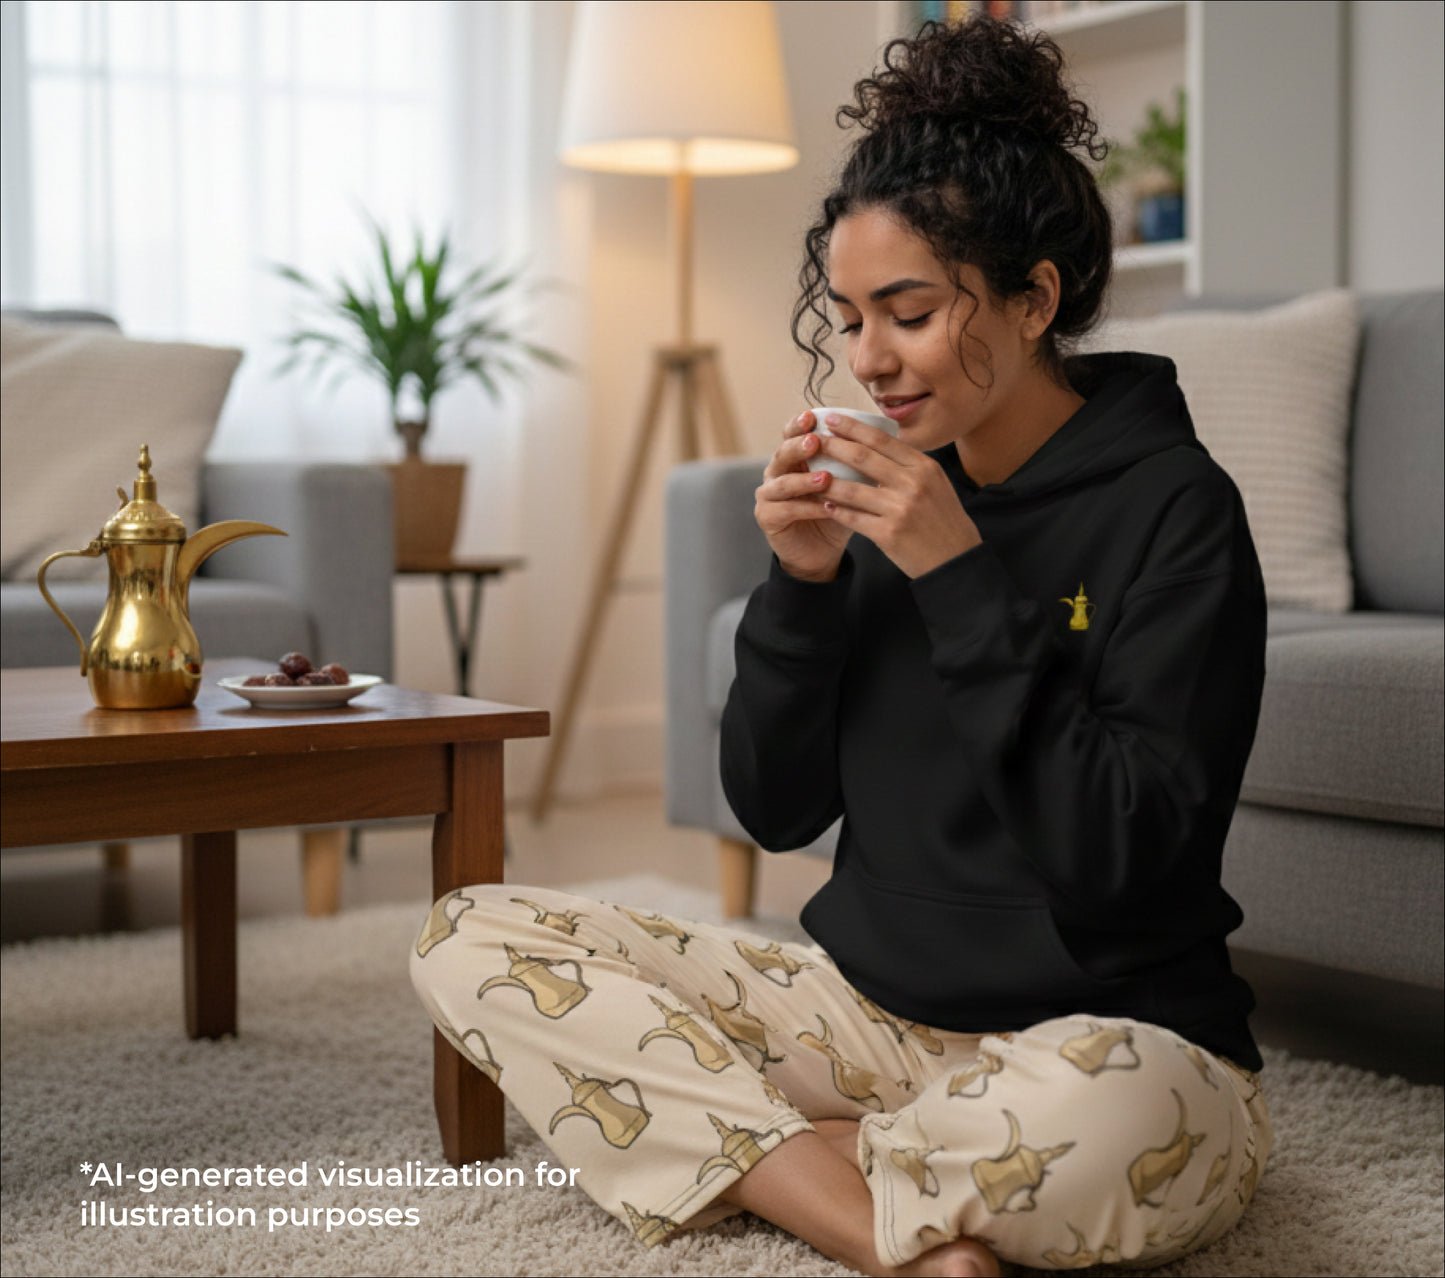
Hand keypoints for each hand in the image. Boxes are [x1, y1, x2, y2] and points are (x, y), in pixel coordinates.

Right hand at [754, 410, 852, 582]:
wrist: (822, 550)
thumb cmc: (836, 512)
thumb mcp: (847, 483)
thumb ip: (854, 462)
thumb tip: (882, 435)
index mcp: (794, 458)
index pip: (792, 433)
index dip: (799, 424)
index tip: (814, 415)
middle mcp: (776, 472)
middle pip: (782, 453)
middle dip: (797, 446)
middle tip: (814, 441)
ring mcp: (768, 495)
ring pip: (781, 482)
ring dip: (803, 480)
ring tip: (824, 478)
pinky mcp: (767, 518)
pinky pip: (786, 510)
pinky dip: (806, 508)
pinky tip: (825, 507)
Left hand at [812, 413, 981, 577]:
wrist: (956, 559)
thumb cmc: (943, 519)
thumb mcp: (935, 483)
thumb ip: (909, 466)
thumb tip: (877, 444)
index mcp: (924, 467)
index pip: (881, 440)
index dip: (852, 428)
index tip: (831, 418)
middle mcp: (912, 484)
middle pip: (863, 458)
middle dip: (833, 446)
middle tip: (812, 440)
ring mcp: (900, 509)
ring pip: (852, 490)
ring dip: (827, 481)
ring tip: (810, 475)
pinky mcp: (888, 534)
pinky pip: (853, 518)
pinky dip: (836, 511)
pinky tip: (824, 505)